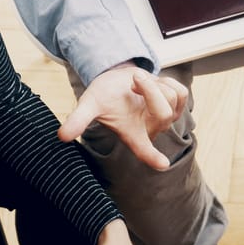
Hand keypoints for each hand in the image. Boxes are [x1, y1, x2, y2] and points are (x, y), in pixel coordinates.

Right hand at [58, 64, 187, 169]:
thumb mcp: (89, 105)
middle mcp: (151, 130)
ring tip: (138, 84)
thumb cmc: (104, 97)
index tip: (163, 164)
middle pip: (163, 113)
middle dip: (150, 90)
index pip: (144, 151)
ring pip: (172, 98)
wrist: (118, 81)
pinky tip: (155, 84)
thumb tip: (62, 136)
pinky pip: (181, 92)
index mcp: (133, 135)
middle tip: (133, 80)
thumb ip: (78, 120)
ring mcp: (166, 119)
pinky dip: (167, 81)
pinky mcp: (176, 106)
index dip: (153, 157)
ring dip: (154, 83)